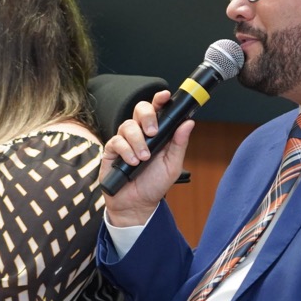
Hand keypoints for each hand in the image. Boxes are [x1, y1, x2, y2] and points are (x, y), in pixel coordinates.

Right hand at [99, 90, 194, 226]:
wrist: (137, 204)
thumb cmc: (155, 184)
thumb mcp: (172, 164)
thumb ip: (179, 143)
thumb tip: (189, 122)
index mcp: (157, 133)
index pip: (157, 110)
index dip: (160, 99)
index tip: (165, 96)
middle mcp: (140, 133)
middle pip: (139, 109)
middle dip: (147, 117)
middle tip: (153, 132)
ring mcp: (125, 141)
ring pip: (128, 125)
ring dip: (138, 141)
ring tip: (144, 158)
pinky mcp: (112, 151)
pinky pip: (116, 141)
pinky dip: (126, 151)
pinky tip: (132, 162)